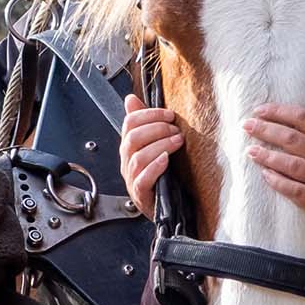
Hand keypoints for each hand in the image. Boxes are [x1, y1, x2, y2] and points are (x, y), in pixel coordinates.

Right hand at [118, 96, 185, 217]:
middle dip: (157, 129)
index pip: (129, 123)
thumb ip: (144, 122)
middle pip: (132, 139)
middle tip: (176, 130)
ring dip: (160, 145)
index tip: (169, 114)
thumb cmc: (161, 174)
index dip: (149, 114)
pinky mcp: (141, 195)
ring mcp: (132, 178)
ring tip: (178, 142)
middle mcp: (127, 162)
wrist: (168, 207)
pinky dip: (155, 167)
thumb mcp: (153, 145)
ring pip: (138, 158)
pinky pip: (142, 180)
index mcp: (129, 147)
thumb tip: (130, 98)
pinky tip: (166, 160)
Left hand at [241, 91, 304, 249]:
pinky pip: (296, 190)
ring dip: (268, 156)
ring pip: (291, 163)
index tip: (260, 110)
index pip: (304, 118)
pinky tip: (265, 176)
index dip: (280, 111)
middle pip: (292, 138)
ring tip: (251, 151)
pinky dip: (279, 182)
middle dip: (266, 129)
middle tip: (247, 126)